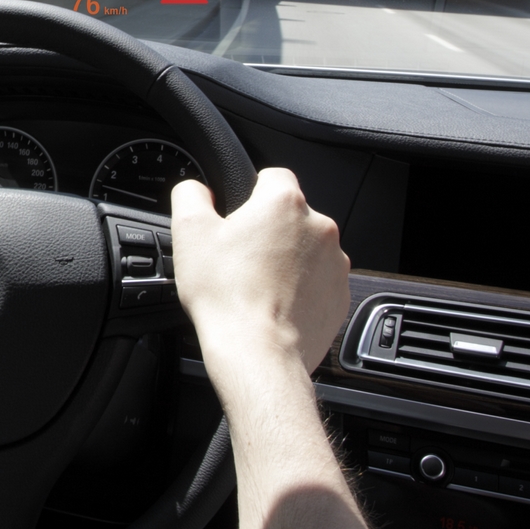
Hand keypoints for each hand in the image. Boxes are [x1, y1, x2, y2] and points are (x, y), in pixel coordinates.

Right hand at [171, 168, 350, 382]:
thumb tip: (196, 188)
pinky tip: (274, 305)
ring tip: (256, 286)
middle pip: (289, 216)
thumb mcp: (189, 231)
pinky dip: (300, 289)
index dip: (249, 194)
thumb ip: (190, 194)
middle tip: (239, 258)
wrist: (258, 352)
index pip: (271, 176)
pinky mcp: (340, 295)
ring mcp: (335, 263)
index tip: (236, 218)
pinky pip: (318, 282)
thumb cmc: (226, 295)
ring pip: (305, 250)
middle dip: (267, 232)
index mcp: (284, 202)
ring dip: (286, 260)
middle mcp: (319, 227)